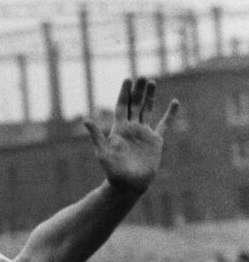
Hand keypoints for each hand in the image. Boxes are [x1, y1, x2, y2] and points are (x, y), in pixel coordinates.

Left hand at [83, 78, 178, 194]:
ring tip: (152, 82)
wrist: (128, 185)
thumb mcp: (103, 152)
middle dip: (138, 91)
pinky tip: (174, 102)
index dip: (124, 93)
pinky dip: (170, 114)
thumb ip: (96, 135)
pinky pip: (164, 124)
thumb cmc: (112, 171)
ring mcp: (143, 133)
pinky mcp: (155, 141)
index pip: (121, 106)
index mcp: (118, 129)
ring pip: (147, 110)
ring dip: (150, 97)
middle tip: (142, 76)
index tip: (128, 79)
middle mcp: (131, 128)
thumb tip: (86, 120)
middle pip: (135, 104)